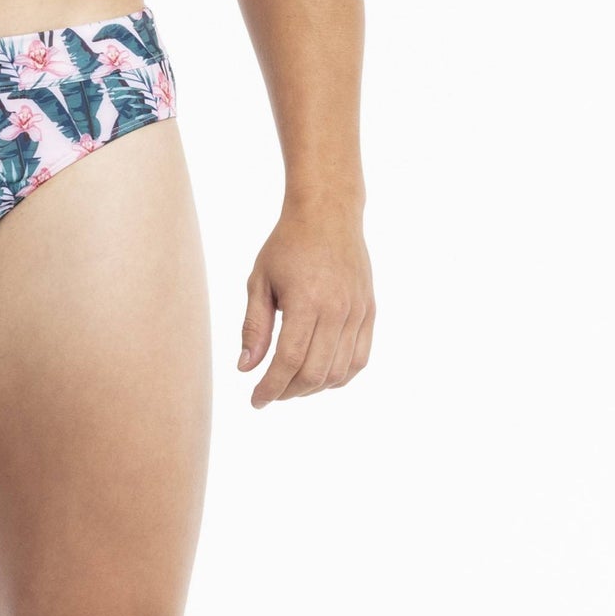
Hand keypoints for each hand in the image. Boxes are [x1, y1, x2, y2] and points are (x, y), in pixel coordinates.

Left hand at [238, 205, 374, 408]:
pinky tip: (319, 377)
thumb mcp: (259, 282)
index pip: (289, 360)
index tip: (256, 401)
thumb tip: (246, 369)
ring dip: (312, 388)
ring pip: (338, 371)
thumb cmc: (287, 245)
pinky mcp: (369, 311)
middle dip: (288, 392)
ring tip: (291, 385)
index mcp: (307, 301)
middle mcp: (337, 309)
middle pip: (315, 372)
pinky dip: (339, 377)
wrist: (328, 214)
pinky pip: (359, 359)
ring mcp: (357, 311)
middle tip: (270, 393)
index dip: (271, 387)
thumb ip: (254, 327)